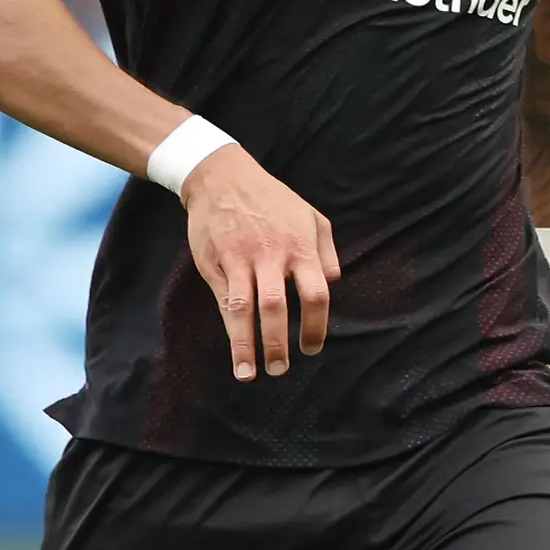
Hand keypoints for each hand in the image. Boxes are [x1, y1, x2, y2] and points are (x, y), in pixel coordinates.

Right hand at [179, 145, 338, 379]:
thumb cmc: (271, 199)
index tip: (311, 348)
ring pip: (243, 309)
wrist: (222, 176)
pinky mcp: (215, 263)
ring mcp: (240, 260)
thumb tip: (333, 283)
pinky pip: (223, 301)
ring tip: (249, 373)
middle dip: (277, 343)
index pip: (316, 294)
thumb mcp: (311, 215)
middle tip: (281, 368)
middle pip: (276, 306)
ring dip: (246, 345)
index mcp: (300, 247)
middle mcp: (271, 256)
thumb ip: (326, 251)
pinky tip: (234, 350)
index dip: (315, 326)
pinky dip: (229, 329)